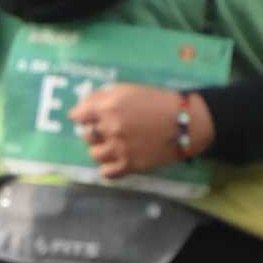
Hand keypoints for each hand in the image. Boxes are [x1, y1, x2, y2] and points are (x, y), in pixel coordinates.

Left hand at [68, 84, 212, 181]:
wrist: (185, 123)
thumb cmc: (158, 102)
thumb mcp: (129, 89)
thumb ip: (102, 96)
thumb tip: (82, 107)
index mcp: (109, 107)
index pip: (78, 115)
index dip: (81, 116)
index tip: (86, 118)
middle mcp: (111, 128)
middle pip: (86, 135)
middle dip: (94, 132)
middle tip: (107, 130)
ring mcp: (119, 149)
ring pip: (94, 154)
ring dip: (101, 150)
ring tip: (113, 146)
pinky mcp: (130, 165)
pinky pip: (106, 173)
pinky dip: (109, 167)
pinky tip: (118, 160)